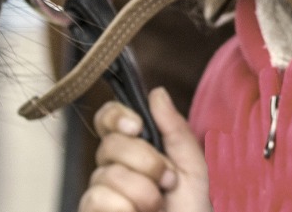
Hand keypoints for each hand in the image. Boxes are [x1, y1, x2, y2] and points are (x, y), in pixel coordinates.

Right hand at [77, 88, 211, 211]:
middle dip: (146, 162)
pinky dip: (125, 208)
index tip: (137, 126)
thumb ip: (175, 131)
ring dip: (142, 193)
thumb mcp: (194, 171)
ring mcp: (102, 196)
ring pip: (106, 173)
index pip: (109, 120)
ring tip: (157, 209)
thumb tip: (156, 93)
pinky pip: (97, 199)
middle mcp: (114, 170)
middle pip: (110, 143)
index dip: (116, 115)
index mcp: (138, 153)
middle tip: (167, 183)